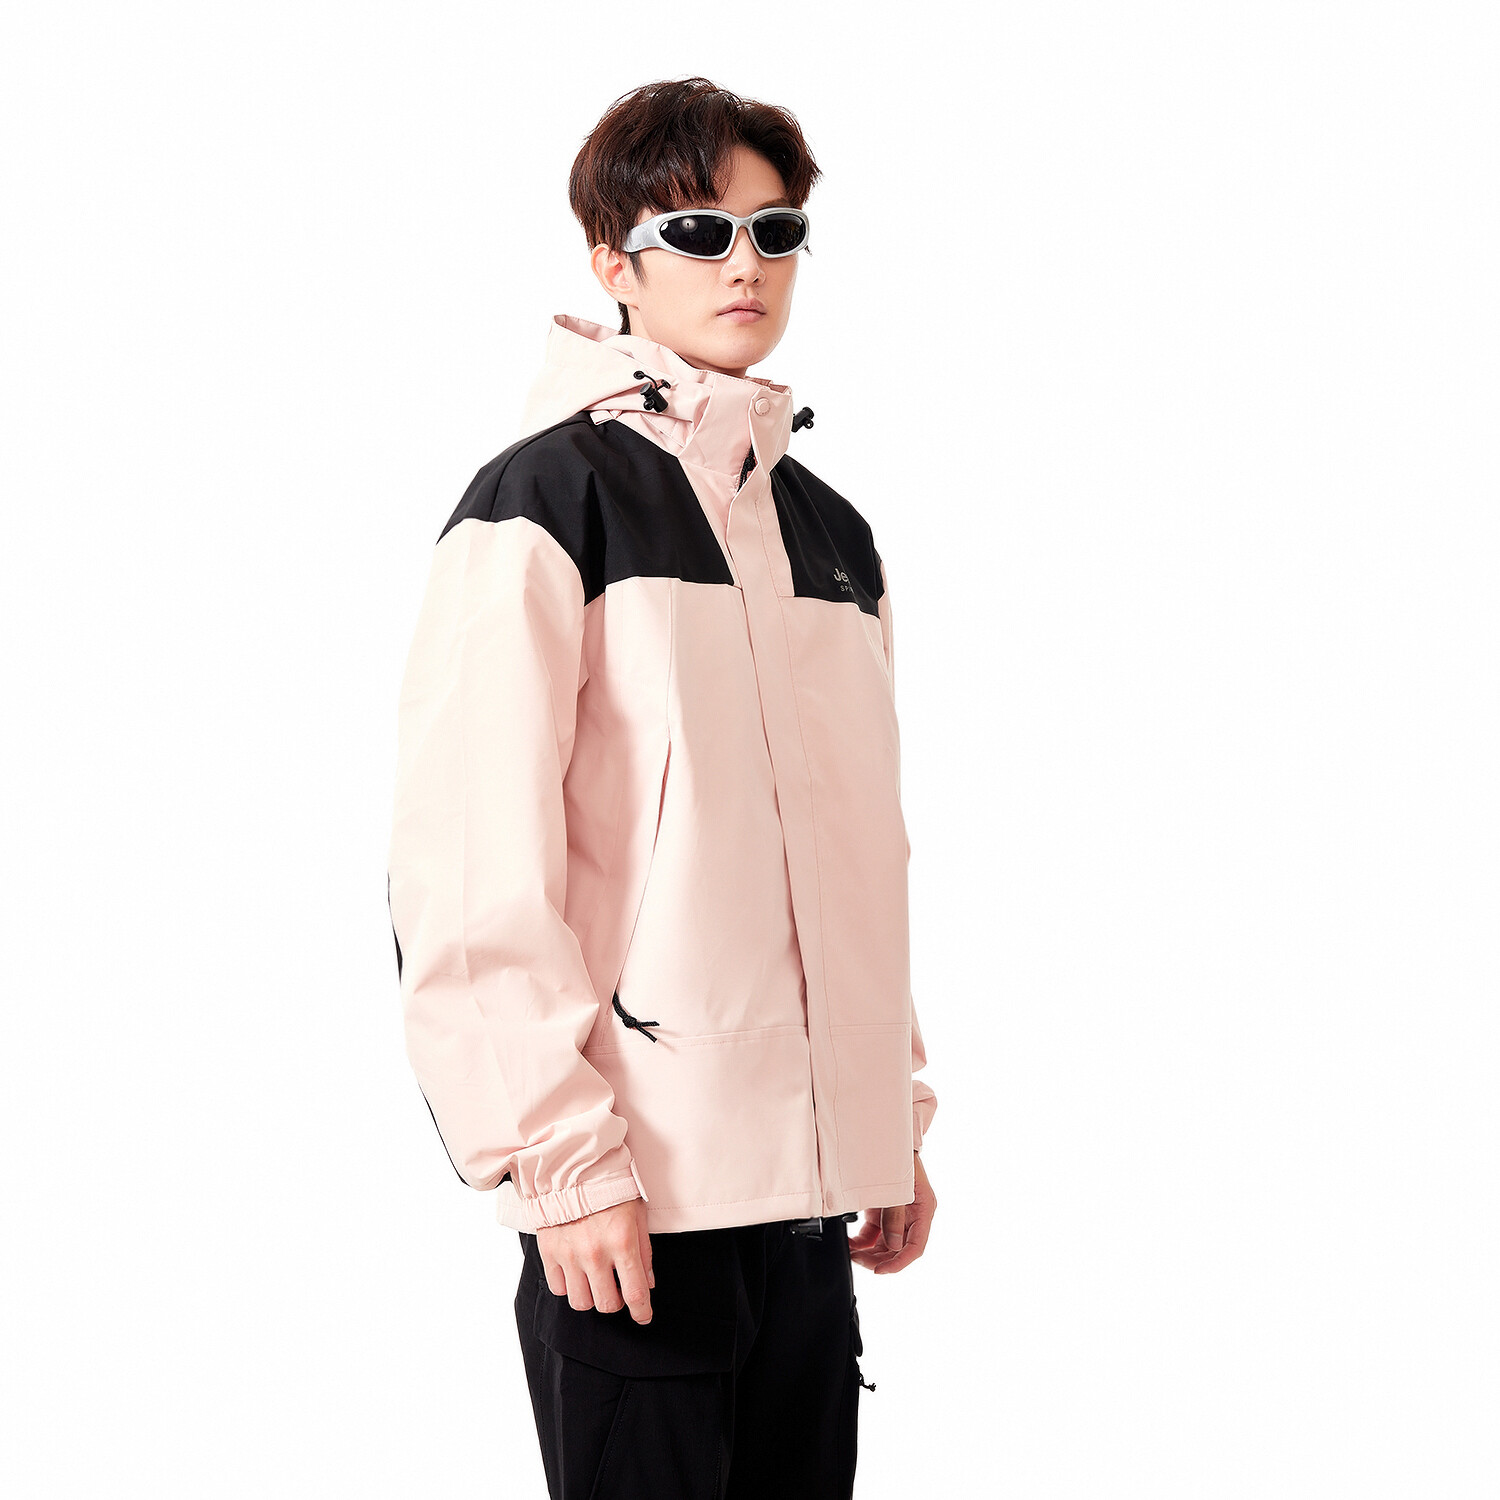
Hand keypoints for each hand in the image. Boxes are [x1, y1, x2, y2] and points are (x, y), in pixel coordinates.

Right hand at [535, 1197, 655, 1322]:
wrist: (572, 1168)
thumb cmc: (609, 1187)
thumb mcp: (637, 1212)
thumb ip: (643, 1251)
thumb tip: (647, 1283)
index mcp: (622, 1242)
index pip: (635, 1293)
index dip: (642, 1312)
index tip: (643, 1317)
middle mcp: (595, 1253)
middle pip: (607, 1304)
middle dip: (616, 1301)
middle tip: (617, 1289)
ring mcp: (570, 1255)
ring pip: (581, 1302)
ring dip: (591, 1296)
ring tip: (595, 1280)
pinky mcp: (549, 1253)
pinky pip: (559, 1289)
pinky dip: (569, 1286)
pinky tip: (576, 1272)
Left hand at [848, 1151, 935, 1273]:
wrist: (885, 1137)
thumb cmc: (896, 1156)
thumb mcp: (896, 1188)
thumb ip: (894, 1217)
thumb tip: (893, 1246)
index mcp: (924, 1210)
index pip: (915, 1247)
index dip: (898, 1262)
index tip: (880, 1270)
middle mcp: (913, 1216)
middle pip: (899, 1249)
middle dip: (879, 1258)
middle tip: (859, 1260)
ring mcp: (898, 1214)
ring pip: (885, 1244)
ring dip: (869, 1252)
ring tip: (852, 1253)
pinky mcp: (883, 1211)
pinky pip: (875, 1234)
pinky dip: (863, 1241)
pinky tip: (851, 1243)